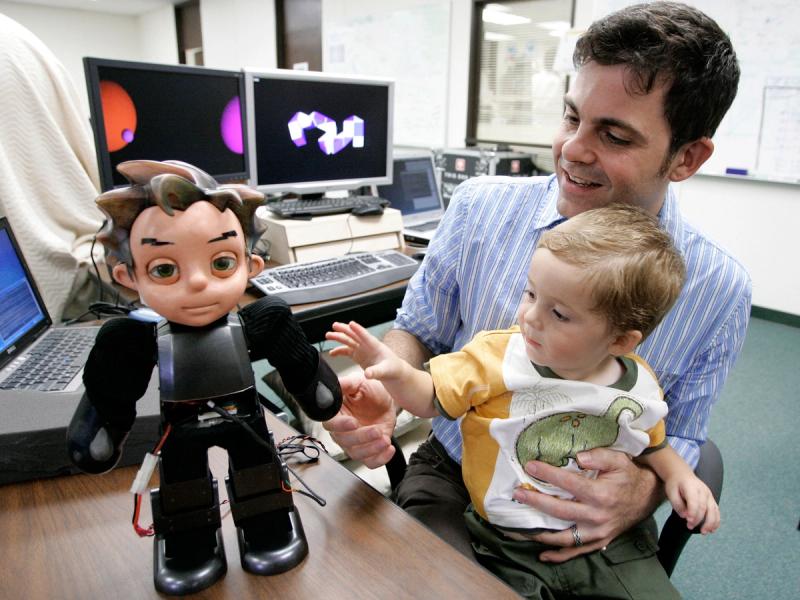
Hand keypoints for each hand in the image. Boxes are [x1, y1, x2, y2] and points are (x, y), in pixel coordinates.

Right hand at [322, 372, 396, 467]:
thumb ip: (346, 384)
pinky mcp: (368, 450)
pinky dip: (380, 458)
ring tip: (384, 440)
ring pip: (356, 453)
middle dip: (361, 437)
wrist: (387, 400)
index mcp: (336, 414)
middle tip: (376, 430)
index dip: (340, 425)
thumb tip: (336, 383)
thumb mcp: (359, 382)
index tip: (353, 422)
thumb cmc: (371, 391)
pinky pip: (370, 461)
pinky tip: (388, 448)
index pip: (331, 423)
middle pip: (344, 441)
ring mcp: (355, 442)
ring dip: (371, 449)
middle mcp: (342, 431)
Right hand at [326, 321, 402, 380]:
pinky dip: (339, 351)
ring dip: (339, 338)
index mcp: (375, 346)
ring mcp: (362, 350)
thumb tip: (367, 374)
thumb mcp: (386, 371)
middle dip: (344, 330)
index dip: (358, 330)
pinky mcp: (359, 356)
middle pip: (354, 335)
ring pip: (349, 341)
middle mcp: (367, 346)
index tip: (351, 323)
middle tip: (334, 326)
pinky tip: (332, 353)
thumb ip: (376, 372)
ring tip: (328, 335)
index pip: (366, 336)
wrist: (393, 373)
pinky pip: (347, 351)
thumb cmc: (392, 369)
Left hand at [513, 448, 660, 562]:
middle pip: (560, 511)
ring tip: (520, 526)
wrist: (647, 498)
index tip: (530, 466)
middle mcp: (597, 516)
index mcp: (601, 494)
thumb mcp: (618, 460)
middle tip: (517, 494)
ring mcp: (597, 532)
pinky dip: (559, 555)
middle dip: (536, 502)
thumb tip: (578, 456)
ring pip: (564, 537)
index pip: (569, 484)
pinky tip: (542, 554)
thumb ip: (599, 456)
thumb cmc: (629, 476)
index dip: (548, 474)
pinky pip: (576, 552)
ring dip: (541, 533)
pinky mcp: (599, 541)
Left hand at [664, 477, 719, 533]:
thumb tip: (685, 516)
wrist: (682, 475)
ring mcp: (709, 495)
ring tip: (703, 532)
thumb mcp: (670, 491)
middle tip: (689, 527)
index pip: (694, 501)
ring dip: (710, 523)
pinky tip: (712, 529)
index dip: (693, 512)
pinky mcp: (711, 499)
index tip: (688, 521)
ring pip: (713, 510)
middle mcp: (703, 490)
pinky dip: (716, 521)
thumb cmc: (675, 484)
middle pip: (704, 507)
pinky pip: (716, 511)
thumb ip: (677, 504)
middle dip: (698, 519)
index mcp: (691, 487)